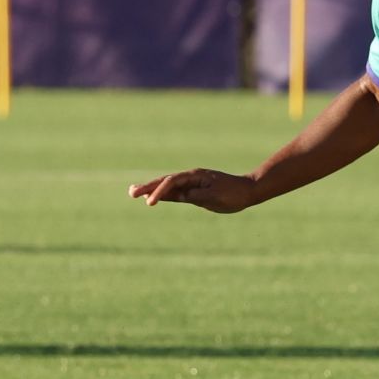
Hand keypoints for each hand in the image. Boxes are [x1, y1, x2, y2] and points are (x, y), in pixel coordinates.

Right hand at [126, 169, 259, 213]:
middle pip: (165, 181)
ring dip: (152, 190)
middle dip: (148, 187)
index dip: (159, 192)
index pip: (172, 182)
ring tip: (134, 193)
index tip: (150, 202)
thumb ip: (196, 195)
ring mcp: (192, 183)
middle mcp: (191, 178)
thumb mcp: (215, 196)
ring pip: (168, 186)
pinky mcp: (194, 190)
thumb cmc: (234, 194)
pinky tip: (153, 198)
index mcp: (195, 176)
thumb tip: (180, 195)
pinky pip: (175, 192)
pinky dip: (163, 194)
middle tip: (130, 192)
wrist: (248, 191)